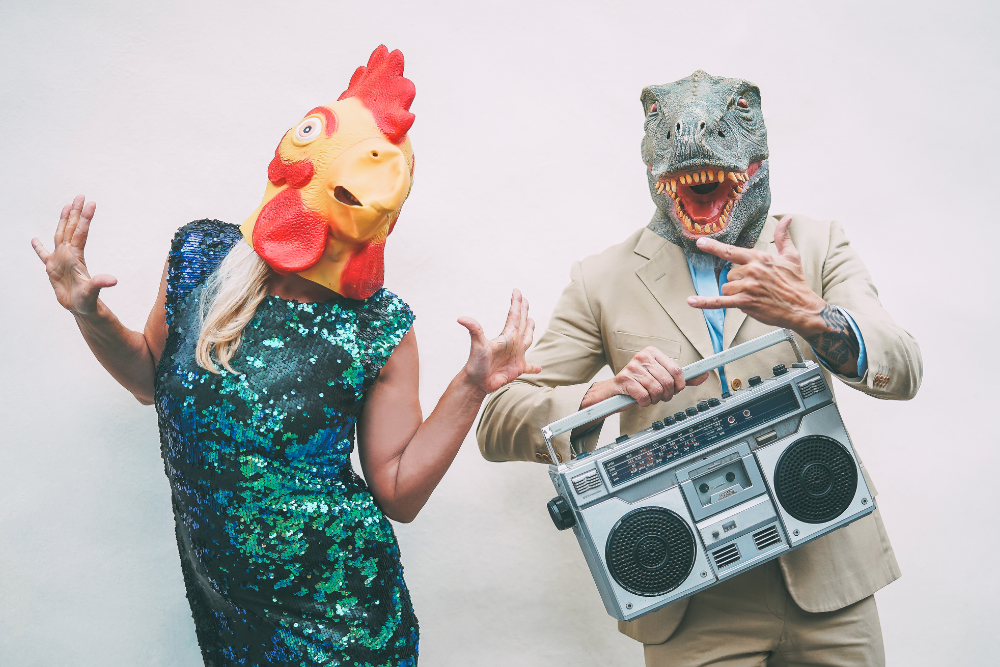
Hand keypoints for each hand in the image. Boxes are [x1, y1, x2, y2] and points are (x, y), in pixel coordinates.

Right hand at [31, 195, 117, 316]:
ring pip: (60, 236)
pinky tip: (34, 240)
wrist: (82, 309)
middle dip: (75, 213)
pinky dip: (39, 248)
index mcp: (76, 257)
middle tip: (80, 195)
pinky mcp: (52, 270)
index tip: (91, 203)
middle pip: (71, 229)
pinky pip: (43, 256)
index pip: (80, 233)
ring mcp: (60, 261)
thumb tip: (113, 280)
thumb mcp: (92, 292)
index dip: (84, 218)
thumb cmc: (87, 302)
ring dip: (62, 221)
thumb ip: (99, 284)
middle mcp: (68, 255)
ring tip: (66, 206)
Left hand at [457, 289, 541, 395]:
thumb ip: (474, 330)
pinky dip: (534, 367)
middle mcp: (513, 343)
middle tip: (526, 300)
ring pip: (527, 340)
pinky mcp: (518, 369)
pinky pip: (529, 367)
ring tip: (532, 322)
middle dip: (524, 311)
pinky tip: (539, 368)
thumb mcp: (478, 345)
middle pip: (521, 324)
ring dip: (530, 331)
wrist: (477, 382)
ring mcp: (516, 356)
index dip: (517, 303)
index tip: (517, 291)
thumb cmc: (477, 364)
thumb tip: (461, 318)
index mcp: (507, 336)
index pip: (514, 316)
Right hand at [580, 347, 709, 409]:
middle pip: (668, 381)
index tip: (675, 390)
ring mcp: (632, 368)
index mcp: (652, 352)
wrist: (612, 393)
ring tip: (648, 397)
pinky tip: (639, 400)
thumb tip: (704, 375)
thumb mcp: (660, 378)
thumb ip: (681, 377)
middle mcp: (642, 357)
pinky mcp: (624, 381)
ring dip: (654, 400)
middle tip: (659, 396)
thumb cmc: (638, 384)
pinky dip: (644, 403)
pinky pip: (644, 396)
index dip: (679, 385)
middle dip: (666, 395)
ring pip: (657, 390)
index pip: (677, 370)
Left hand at [686, 215, 825, 334]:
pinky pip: (720, 302)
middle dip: (738, 281)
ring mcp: (747, 287)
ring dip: (735, 293)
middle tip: (757, 286)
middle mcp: (751, 271)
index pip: (731, 251)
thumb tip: (787, 218)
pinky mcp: (745, 302)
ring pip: (726, 287)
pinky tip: (691, 301)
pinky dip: (705, 302)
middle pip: (728, 274)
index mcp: (759, 258)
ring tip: (754, 295)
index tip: (700, 242)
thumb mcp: (791, 256)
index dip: (714, 247)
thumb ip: (784, 236)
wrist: (801, 307)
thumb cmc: (796, 282)